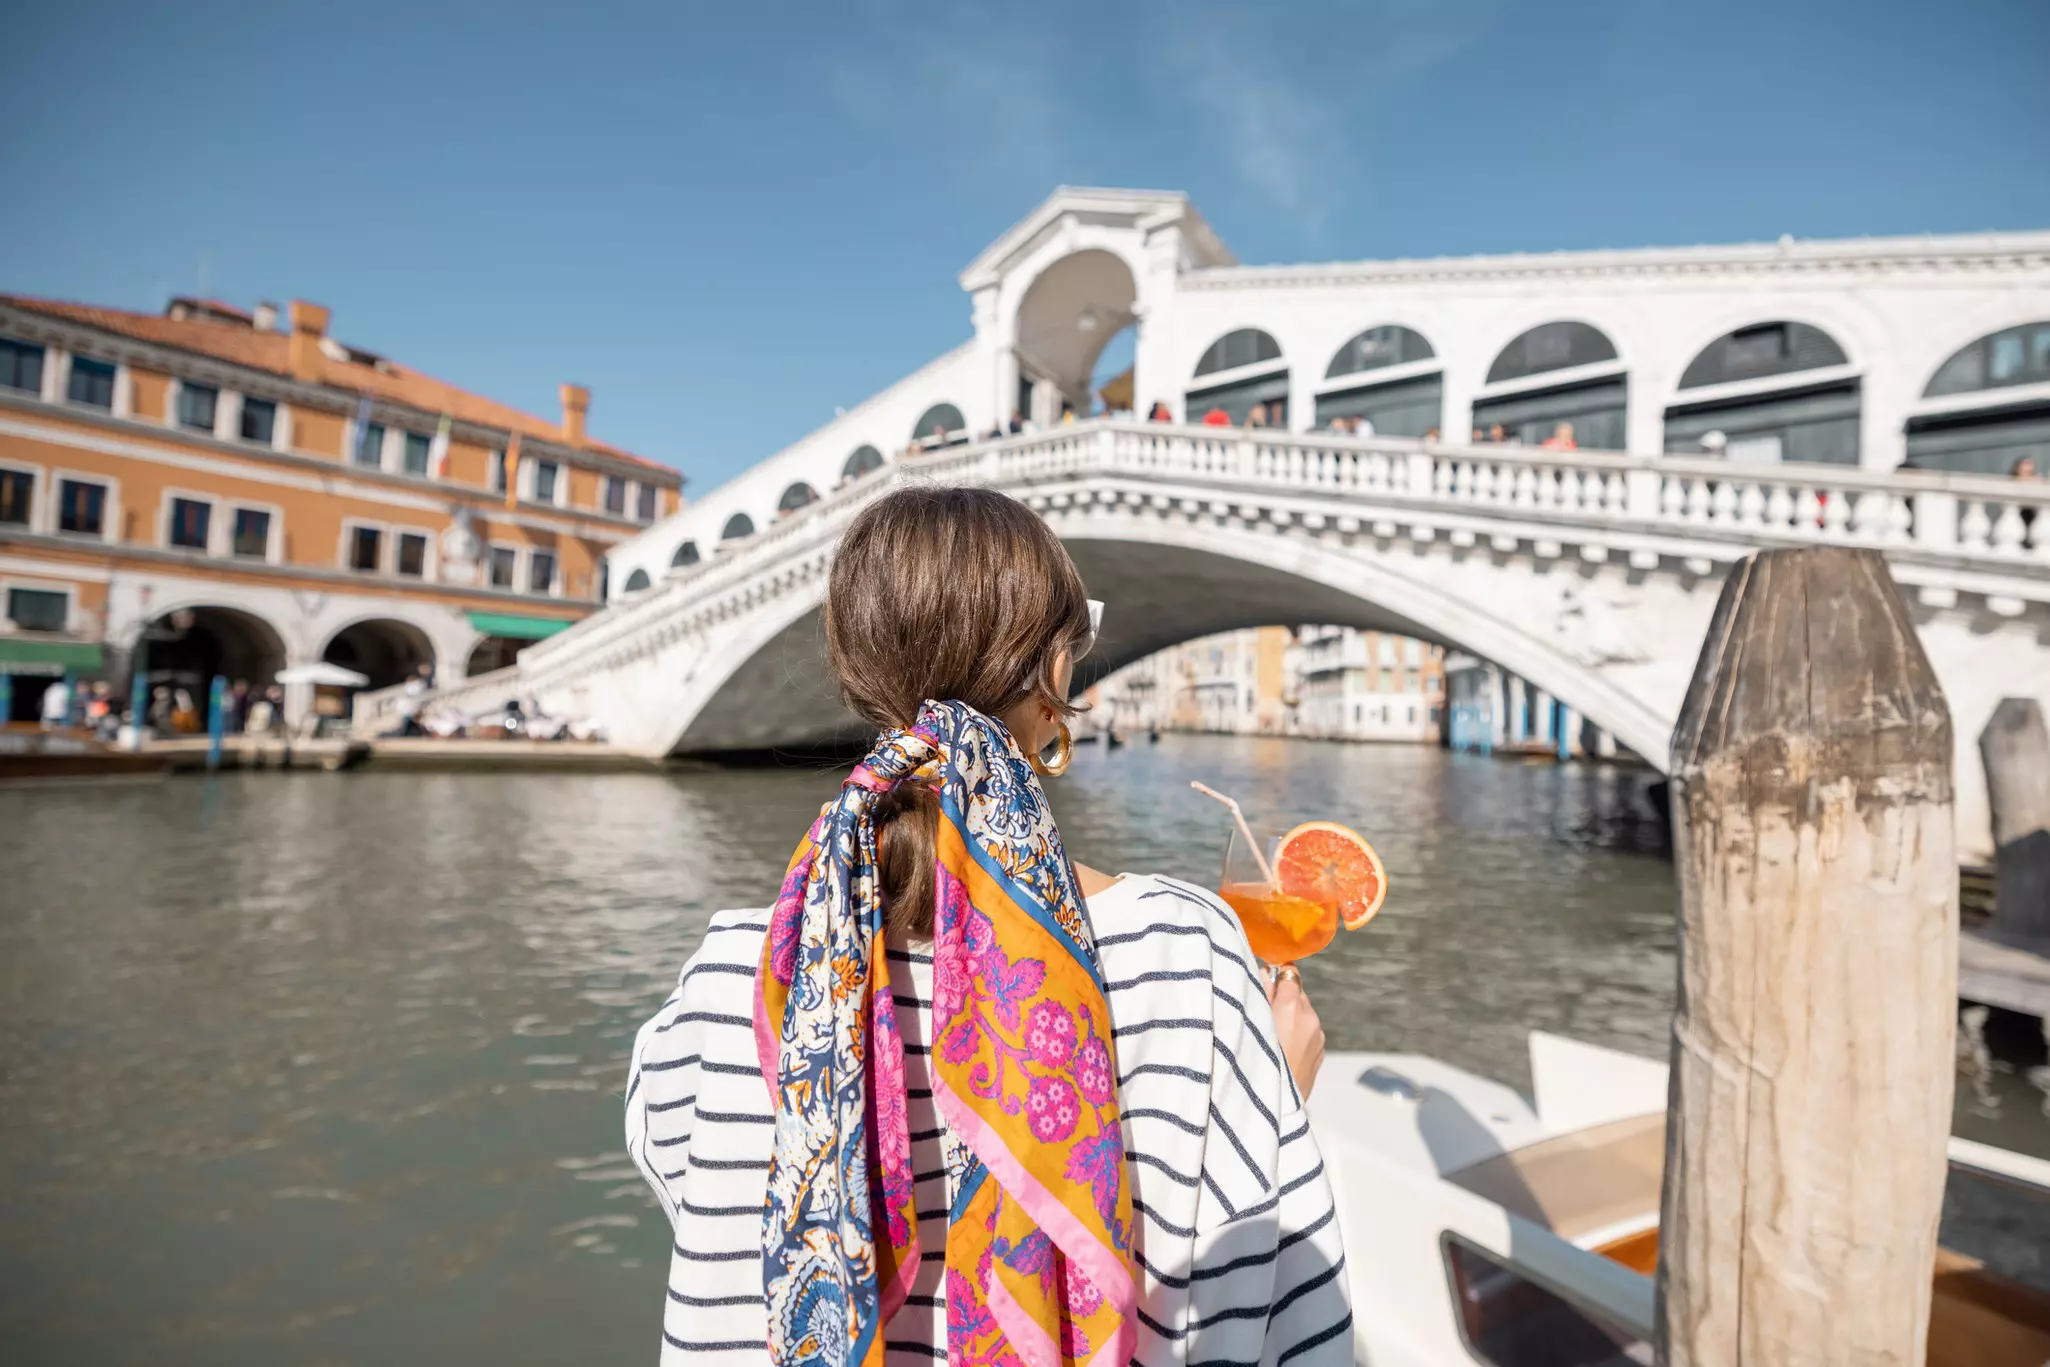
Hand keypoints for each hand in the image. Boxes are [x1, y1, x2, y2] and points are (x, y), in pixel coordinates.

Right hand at [1268, 968, 1325, 1099]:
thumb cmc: (1255, 1062)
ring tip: (1271, 1039)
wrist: (1274, 1105)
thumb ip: (1260, 994)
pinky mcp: (1320, 1054)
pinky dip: (1297, 1036)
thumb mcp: (1251, 1023)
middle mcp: (1310, 1019)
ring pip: (1304, 1016)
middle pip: (1297, 995)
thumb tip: (1266, 974)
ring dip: (1290, 1020)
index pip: (1290, 974)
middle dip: (1282, 1001)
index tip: (1266, 983)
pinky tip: (1282, 1052)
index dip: (1277, 977)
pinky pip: (1308, 1035)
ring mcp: (1318, 1038)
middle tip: (1263, 1016)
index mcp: (1292, 1007)